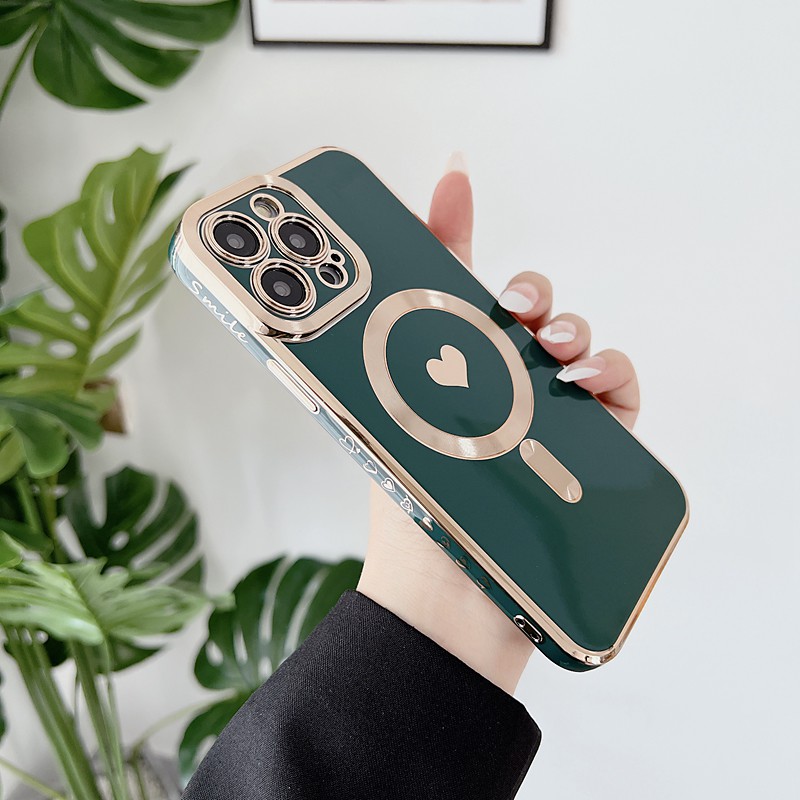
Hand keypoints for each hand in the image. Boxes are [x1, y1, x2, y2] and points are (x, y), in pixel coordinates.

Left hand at [356, 154, 639, 693]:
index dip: (456, 227)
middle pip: (526, 311)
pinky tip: (587, 381)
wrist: (452, 597)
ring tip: (554, 349)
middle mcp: (495, 388)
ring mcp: (544, 416)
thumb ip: (367, 336)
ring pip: (574, 343)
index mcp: (443, 372)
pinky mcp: (590, 446)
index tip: (453, 177)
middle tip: (517, 304)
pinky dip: (612, 372)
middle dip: (530, 291)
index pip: (453, 288)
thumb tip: (314, 276)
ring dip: (570, 329)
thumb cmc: (409, 506)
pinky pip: (618, 390)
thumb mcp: (384, 405)